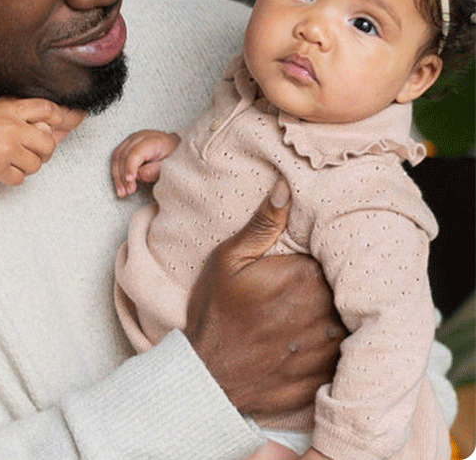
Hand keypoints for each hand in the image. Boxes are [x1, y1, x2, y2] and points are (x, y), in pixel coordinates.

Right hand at [0, 98, 84, 185]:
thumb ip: (18, 116)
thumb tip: (48, 126)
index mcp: (11, 109)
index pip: (50, 110)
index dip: (63, 117)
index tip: (70, 121)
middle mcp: (13, 128)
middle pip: (49, 143)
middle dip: (43, 151)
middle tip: (30, 151)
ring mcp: (6, 149)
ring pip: (36, 164)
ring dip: (26, 165)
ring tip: (7, 160)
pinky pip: (19, 179)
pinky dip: (11, 177)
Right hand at [110, 129, 179, 195]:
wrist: (175, 147)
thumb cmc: (174, 156)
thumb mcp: (171, 165)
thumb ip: (155, 170)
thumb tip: (138, 176)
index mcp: (152, 140)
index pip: (136, 152)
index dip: (130, 166)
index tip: (130, 180)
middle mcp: (139, 137)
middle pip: (123, 155)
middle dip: (123, 175)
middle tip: (128, 191)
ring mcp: (131, 140)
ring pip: (117, 157)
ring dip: (117, 176)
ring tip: (122, 192)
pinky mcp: (126, 146)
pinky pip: (117, 159)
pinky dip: (116, 173)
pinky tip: (120, 186)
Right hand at [183, 179, 344, 415]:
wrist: (209, 374)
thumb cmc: (215, 313)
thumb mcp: (228, 261)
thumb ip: (262, 225)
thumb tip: (286, 188)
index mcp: (306, 277)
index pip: (338, 255)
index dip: (327, 256)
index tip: (313, 259)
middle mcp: (326, 311)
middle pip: (347, 287)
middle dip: (336, 284)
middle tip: (308, 288)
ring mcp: (330, 345)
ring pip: (352, 319)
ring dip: (340, 314)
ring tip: (311, 313)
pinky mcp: (329, 371)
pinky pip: (348, 352)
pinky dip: (338, 345)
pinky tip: (313, 341)